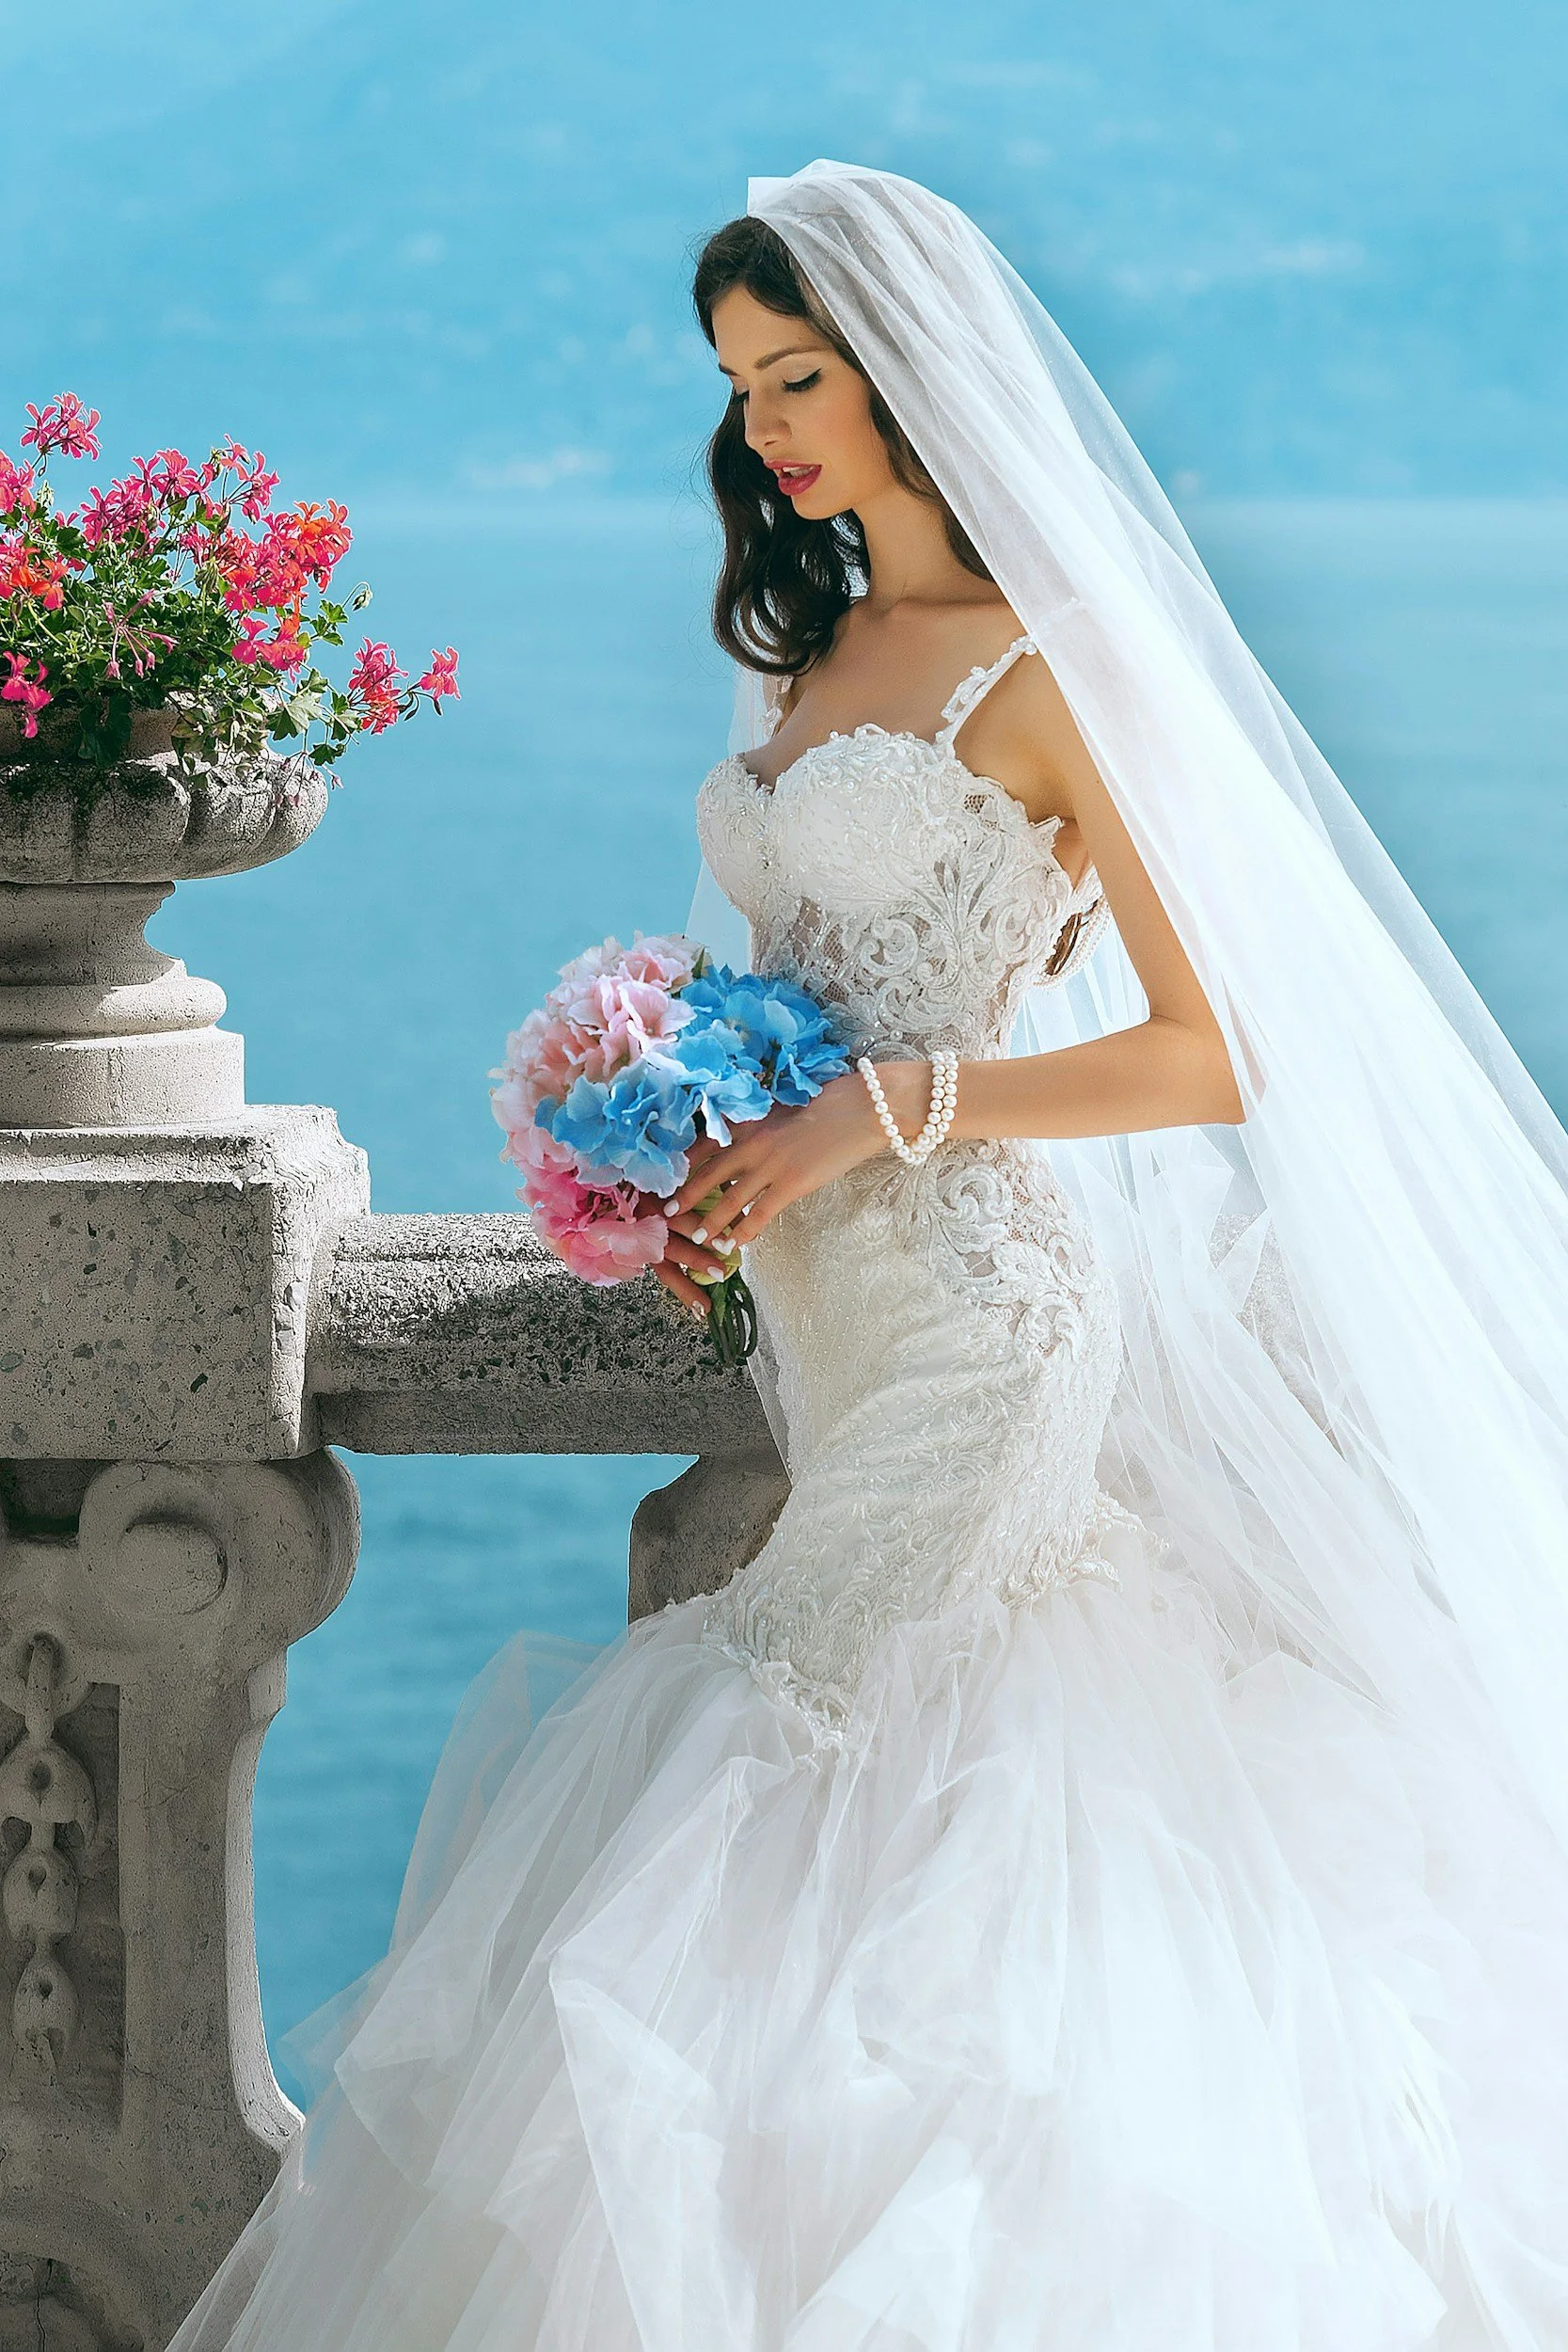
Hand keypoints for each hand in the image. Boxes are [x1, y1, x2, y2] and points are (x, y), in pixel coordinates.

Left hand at [652, 1065, 929, 1305]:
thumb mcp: (784, 1106)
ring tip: (694, 1238)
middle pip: (708, 1175)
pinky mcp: (790, 1185)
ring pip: (728, 1200)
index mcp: (750, 1122)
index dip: (685, 1163)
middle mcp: (752, 1144)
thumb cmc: (829, 1102)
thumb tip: (749, 1135)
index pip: (706, 1144)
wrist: (861, 1109)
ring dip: (709, 1222)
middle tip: (666, 1213)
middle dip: (686, 1196)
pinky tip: (732, 1245)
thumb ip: (762, 1121)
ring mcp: (769, 1166)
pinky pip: (758, 1215)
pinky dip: (743, 1232)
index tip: (668, 1176)